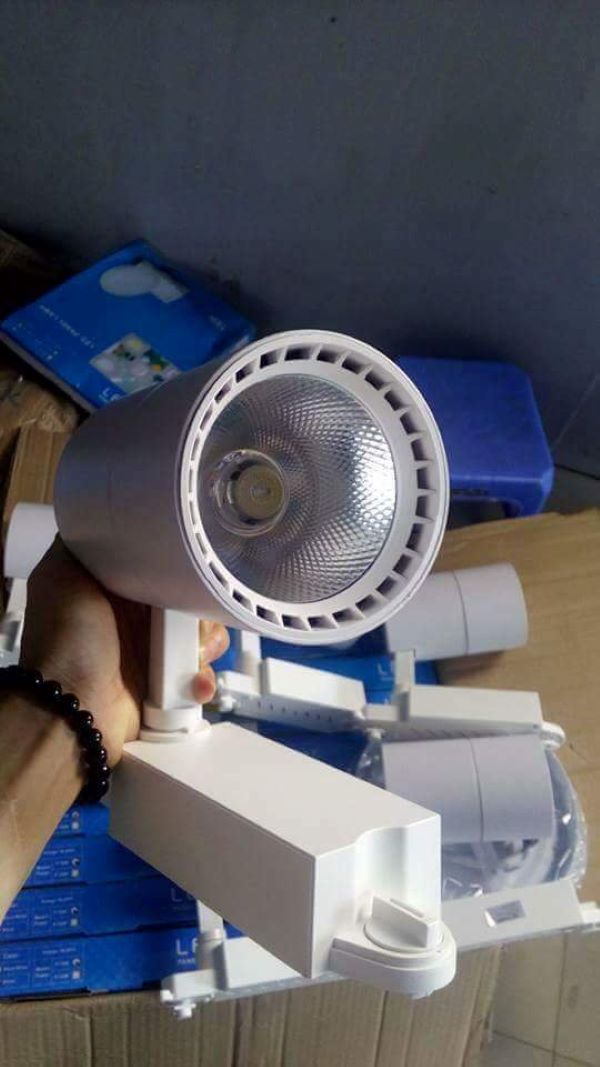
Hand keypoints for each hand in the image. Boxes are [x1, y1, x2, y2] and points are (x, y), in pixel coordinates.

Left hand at [20, 539, 228, 765]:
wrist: (72, 708)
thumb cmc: (64, 640)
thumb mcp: (62, 574)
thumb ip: (83, 540)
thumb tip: (105, 512)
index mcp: (118, 587)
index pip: (165, 563)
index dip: (183, 563)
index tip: (196, 567)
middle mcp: (138, 617)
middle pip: (192, 597)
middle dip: (204, 607)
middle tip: (194, 621)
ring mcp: (154, 651)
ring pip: (203, 635)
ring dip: (207, 644)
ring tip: (192, 655)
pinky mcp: (167, 684)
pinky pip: (201, 674)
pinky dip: (202, 679)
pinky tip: (191, 682)